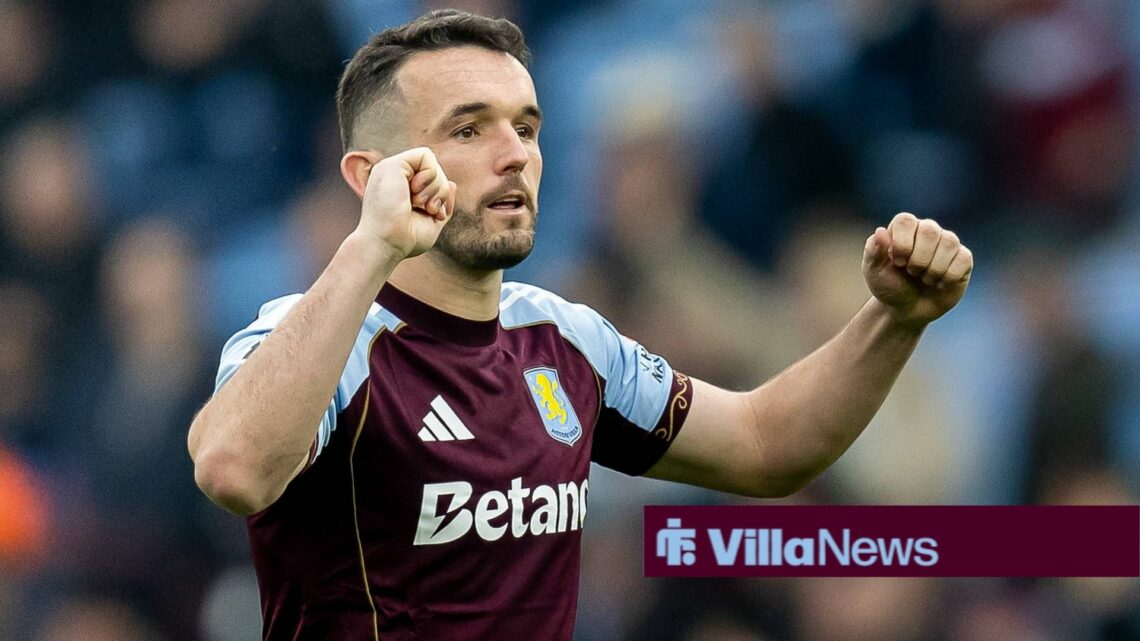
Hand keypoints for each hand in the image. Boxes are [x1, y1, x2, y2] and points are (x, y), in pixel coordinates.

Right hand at [356, 147, 456, 259]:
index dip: (440, 193)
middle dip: (441, 190)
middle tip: (431, 210)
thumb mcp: (430, 221)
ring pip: (431, 161)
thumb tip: (452, 183)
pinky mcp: (391, 165)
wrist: (385, 245)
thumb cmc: (404, 240)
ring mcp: (390, 169)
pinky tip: (417, 194)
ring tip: (421, 205)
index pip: (430, 177)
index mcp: (399, 187)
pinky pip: (425, 156)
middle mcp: (393, 175)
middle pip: (433, 168)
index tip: (436, 214)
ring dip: (436, 186)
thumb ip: (441, 203)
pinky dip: (431, 176)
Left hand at [862, 212, 972, 327]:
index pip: (905, 220)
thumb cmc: (889, 286)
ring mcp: (947, 243)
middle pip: (929, 230)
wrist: (907, 309)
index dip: (902, 243)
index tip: (897, 263)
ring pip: (949, 243)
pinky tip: (940, 284)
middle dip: (918, 259)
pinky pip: (963, 259)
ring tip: (925, 279)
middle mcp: (927, 230)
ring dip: (933, 269)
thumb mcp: (874, 272)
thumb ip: (874, 252)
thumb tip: (880, 231)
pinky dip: (949, 277)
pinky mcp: (963, 258)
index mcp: (904, 228)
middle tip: (912, 273)